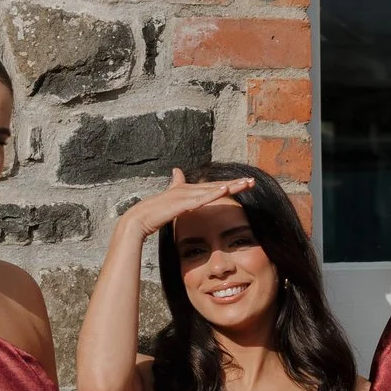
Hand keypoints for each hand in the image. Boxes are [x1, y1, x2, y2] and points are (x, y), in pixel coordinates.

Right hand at [116, 169, 253, 238]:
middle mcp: (188, 189)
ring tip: (246, 184)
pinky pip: (202, 198)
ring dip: (230, 187)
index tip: (244, 184)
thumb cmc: (153, 214)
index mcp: (187, 191)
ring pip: (213, 189)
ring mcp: (185, 195)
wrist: (138, 219)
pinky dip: (214, 193)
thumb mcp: (169, 202)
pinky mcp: (181, 202)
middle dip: (235, 184)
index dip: (228, 185)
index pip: (212, 187)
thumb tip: (176, 172)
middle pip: (216, 185)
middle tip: (252, 182)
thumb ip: (175, 189)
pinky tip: (226, 190)